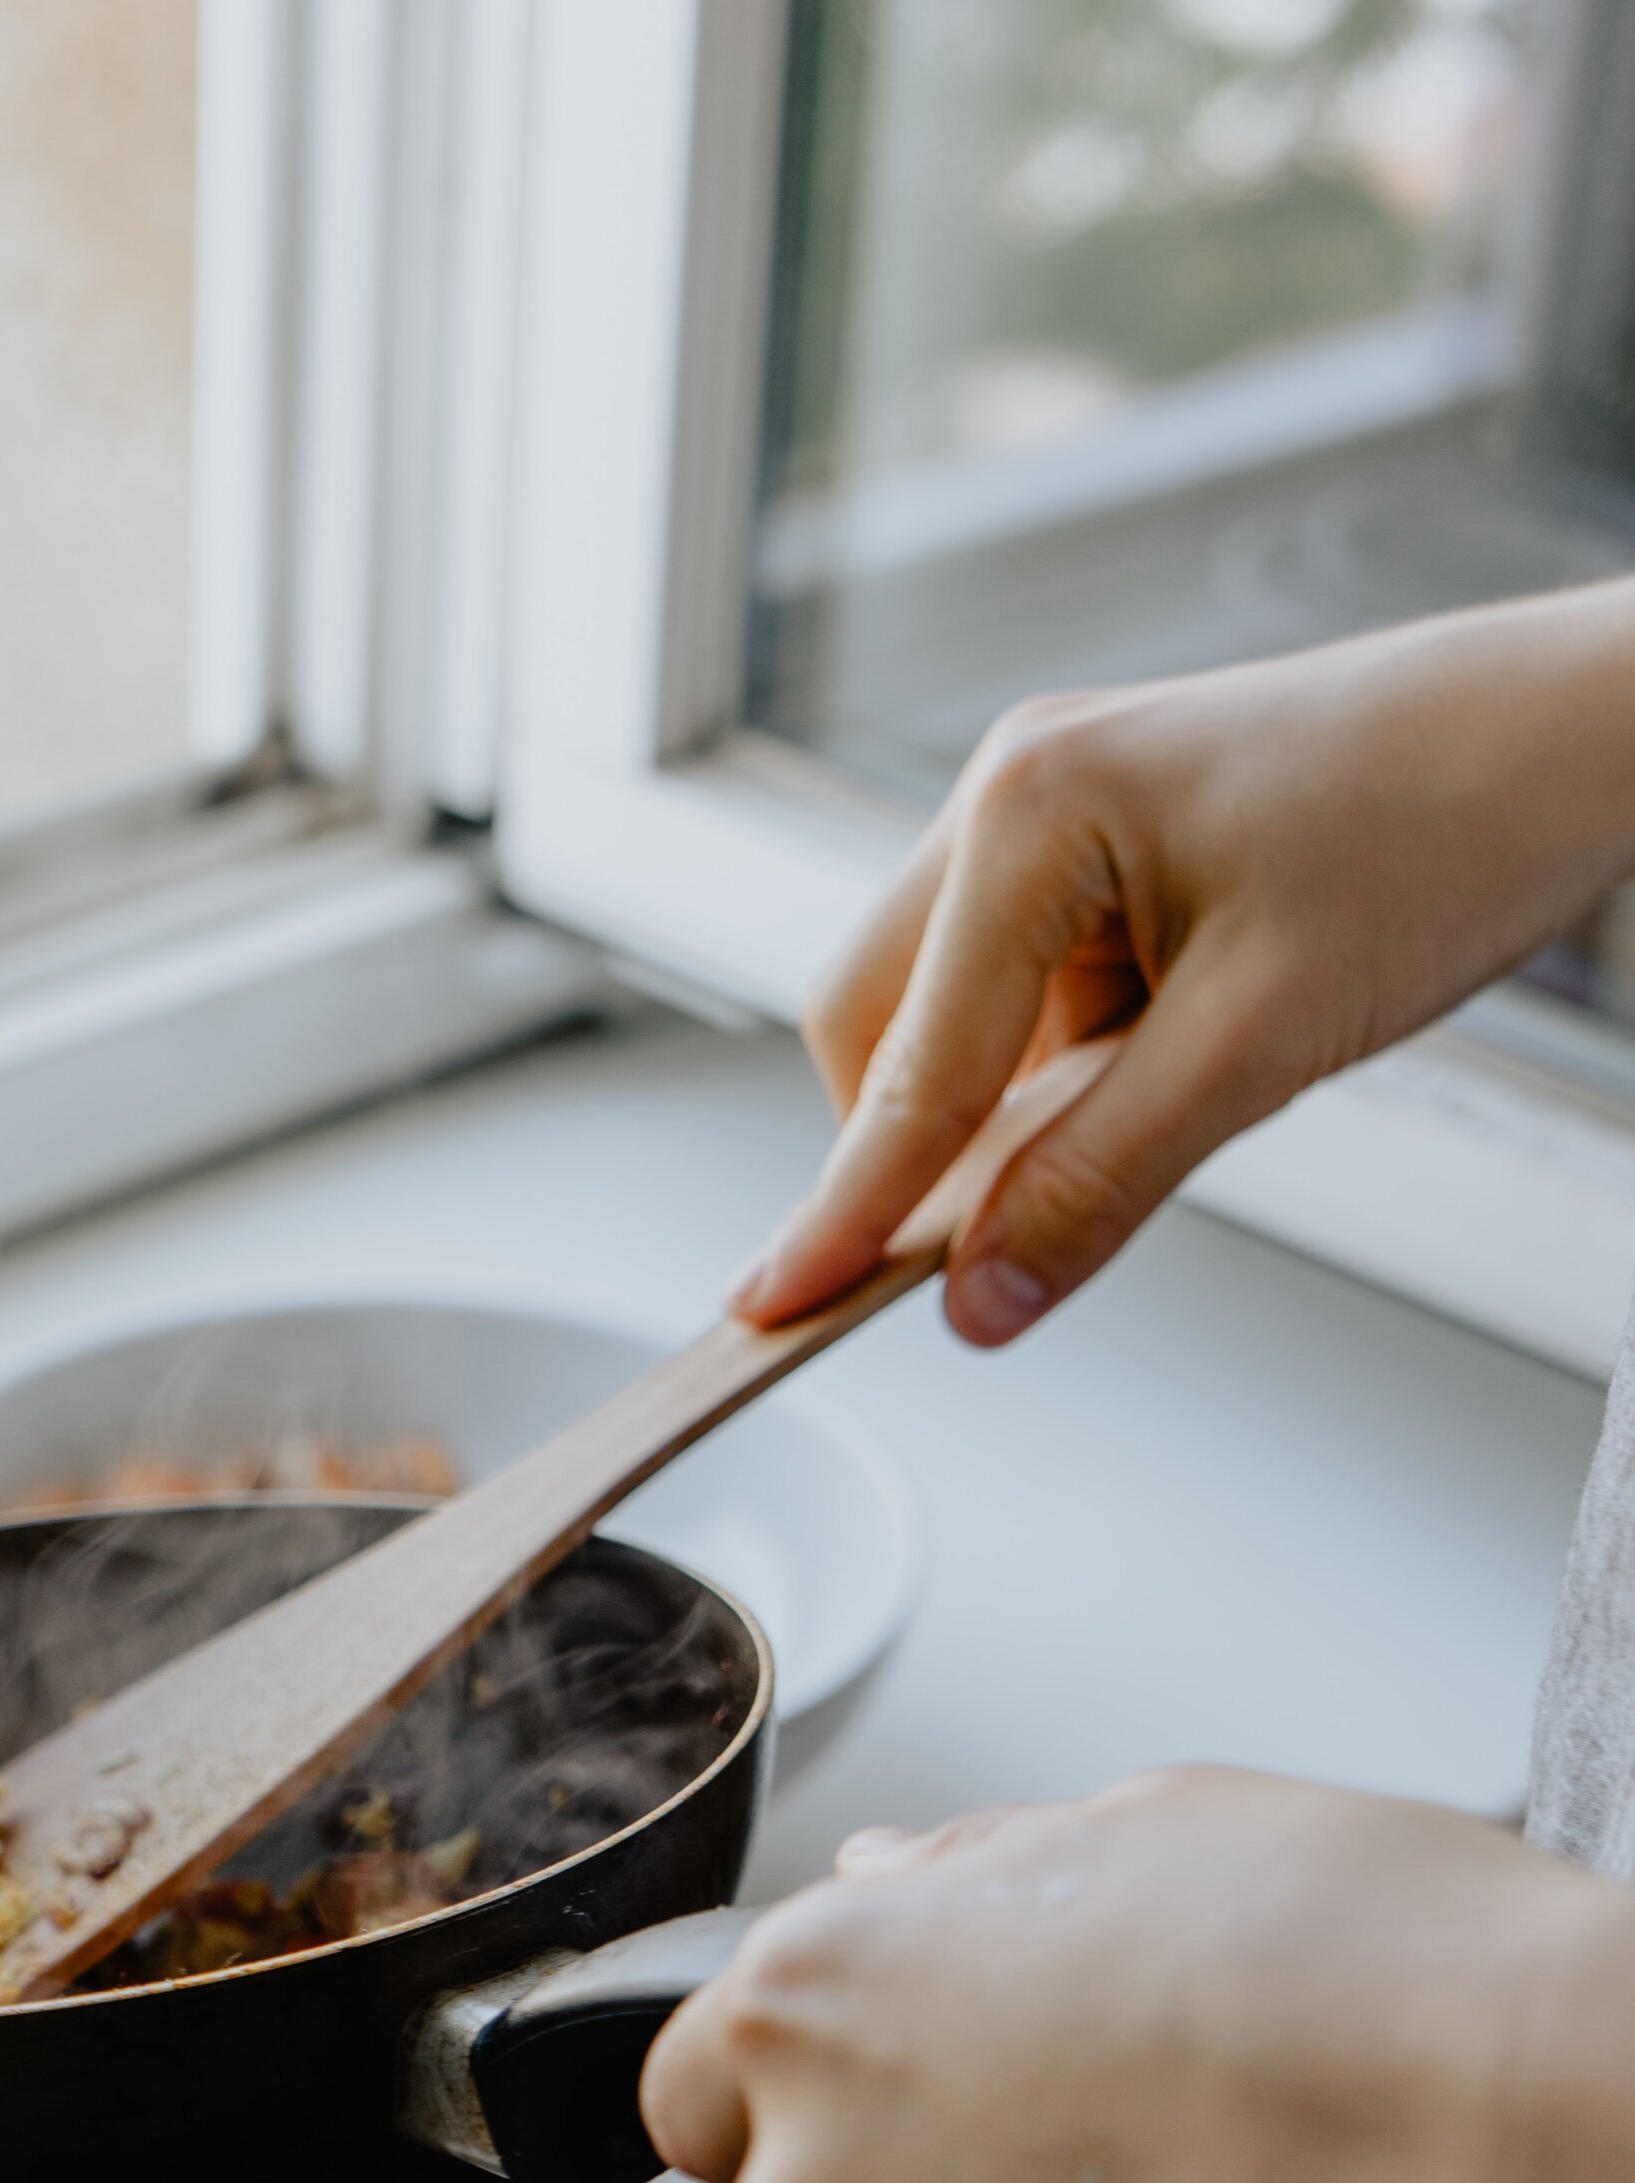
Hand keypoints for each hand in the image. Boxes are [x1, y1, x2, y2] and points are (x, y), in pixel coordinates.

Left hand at [641, 1769, 1634, 2182]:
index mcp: (814, 2002)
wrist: (1517, 2166)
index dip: (788, 2064)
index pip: (689, 2077)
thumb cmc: (1352, 1964)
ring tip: (1192, 2178)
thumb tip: (893, 1885)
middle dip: (910, 2150)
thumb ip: (972, 1873)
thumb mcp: (1142, 1824)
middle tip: (1094, 2096)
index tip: (885, 2052)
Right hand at [730, 583, 1634, 1347]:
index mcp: (1028, 808)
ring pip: (948, 1013)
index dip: (843, 1209)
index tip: (772, 1307)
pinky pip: (1026, 990)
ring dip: (1007, 1105)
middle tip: (968, 1255)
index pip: (903, 1066)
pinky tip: (1170, 1067)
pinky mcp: (1105, 843)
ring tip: (1158, 1113)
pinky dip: (1065, 1066)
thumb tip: (983, 1295)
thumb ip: (1101, 1180)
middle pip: (875, 1024)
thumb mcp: (1264, 1043)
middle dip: (914, 1146)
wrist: (1581, 731)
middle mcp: (1013, 790)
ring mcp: (1053, 809)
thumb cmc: (1449, 823)